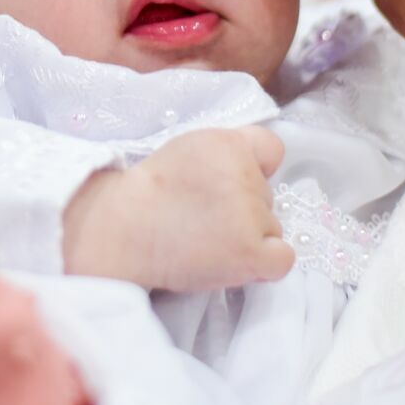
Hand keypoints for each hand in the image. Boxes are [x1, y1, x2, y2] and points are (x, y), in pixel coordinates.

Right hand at [62, 126, 295, 291]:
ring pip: (271, 226)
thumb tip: (265, 169)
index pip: (271, 150)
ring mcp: (250, 215)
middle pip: (268, 194)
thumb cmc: (151, 191)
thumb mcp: (189, 146)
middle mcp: (245, 175)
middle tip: (203, 215)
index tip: (228, 183)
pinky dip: (265, 262)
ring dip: (249, 235)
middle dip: (243, 206)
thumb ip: (231, 149)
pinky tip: (238, 259)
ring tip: (207, 239)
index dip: (253, 167)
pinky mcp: (250, 253)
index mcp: (229, 143)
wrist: (122, 230)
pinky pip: (282, 258)